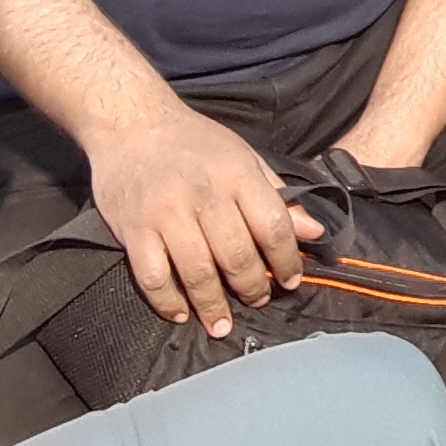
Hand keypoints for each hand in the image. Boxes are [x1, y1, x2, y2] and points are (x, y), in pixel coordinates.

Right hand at [85, 103, 324, 335]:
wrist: (132, 122)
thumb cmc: (194, 143)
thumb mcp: (243, 157)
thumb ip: (278, 196)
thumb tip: (314, 232)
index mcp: (236, 174)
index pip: (272, 225)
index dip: (286, 259)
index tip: (291, 280)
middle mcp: (203, 195)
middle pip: (236, 256)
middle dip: (252, 288)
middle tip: (257, 301)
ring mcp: (165, 213)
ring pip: (197, 273)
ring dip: (213, 306)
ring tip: (222, 324)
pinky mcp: (133, 230)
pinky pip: (153, 278)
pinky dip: (168, 302)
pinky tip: (180, 314)